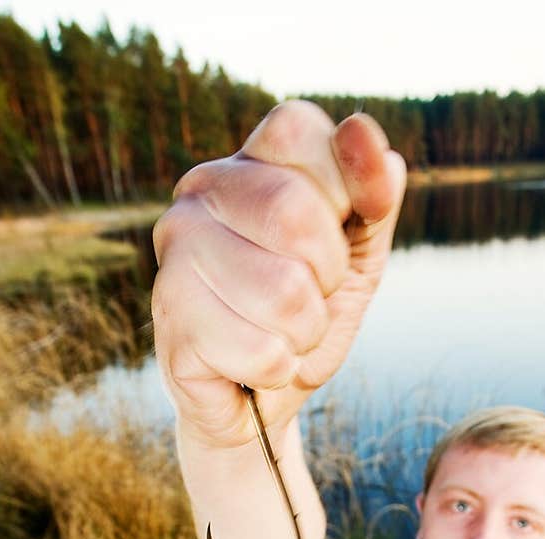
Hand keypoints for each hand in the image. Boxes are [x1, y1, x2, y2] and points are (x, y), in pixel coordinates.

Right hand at [151, 100, 406, 450]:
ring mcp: (175, 258)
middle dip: (326, 275)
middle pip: (294, 212)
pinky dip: (278, 370)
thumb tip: (371, 141)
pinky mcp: (170, 327)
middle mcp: (197, 197)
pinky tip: (255, 367)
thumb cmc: (305, 319)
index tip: (336, 237)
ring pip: (284, 292)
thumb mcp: (355, 257)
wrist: (260, 404)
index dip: (341, 189)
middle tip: (307, 299)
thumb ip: (373, 201)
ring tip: (281, 335)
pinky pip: (262, 352)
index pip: (296, 128)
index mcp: (245, 166)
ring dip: (305, 332)